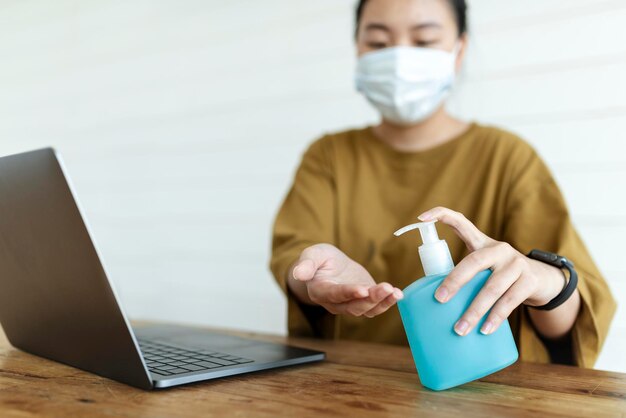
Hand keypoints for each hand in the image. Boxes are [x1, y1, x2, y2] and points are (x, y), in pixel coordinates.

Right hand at [291, 243, 402, 317]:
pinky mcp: (363, 301)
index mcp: (320, 291)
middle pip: (353, 306)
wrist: (329, 265)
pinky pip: (376, 307)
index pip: (335, 294)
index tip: (362, 289)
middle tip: (385, 288)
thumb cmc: (319, 259)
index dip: (348, 293)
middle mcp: (335, 303)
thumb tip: (298, 273)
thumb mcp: (311, 255)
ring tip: (394, 292)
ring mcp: (350, 304)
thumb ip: (306, 264)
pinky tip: (398, 294)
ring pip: (366, 309)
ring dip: (382, 302)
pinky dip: (388, 303)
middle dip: (370, 298)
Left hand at [417, 207, 564, 335]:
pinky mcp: (529, 281)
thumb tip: (430, 302)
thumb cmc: (501, 275)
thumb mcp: (484, 267)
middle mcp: (499, 249)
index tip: (422, 217)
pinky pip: (509, 301)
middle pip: (474, 262)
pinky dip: (495, 317)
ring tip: (460, 329)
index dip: (441, 215)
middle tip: (440, 299)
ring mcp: (516, 264)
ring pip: (492, 288)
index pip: (461, 222)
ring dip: (475, 311)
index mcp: (482, 243)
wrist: (541, 280)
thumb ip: (463, 275)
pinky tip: (485, 330)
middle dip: (455, 281)